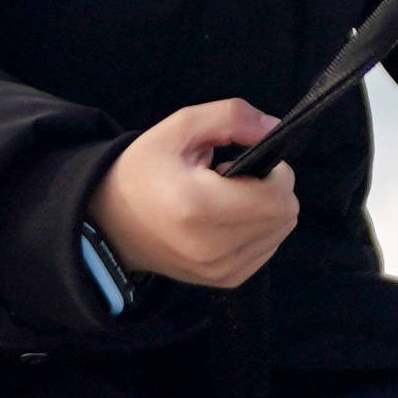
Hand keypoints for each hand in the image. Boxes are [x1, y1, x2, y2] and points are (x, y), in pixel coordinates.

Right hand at [91, 100, 302, 291]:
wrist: (112, 222)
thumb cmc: (145, 170)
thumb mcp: (179, 128)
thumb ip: (231, 117)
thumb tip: (275, 129)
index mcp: (199, 207)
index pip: (278, 197)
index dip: (275, 171)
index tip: (244, 162)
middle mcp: (211, 248)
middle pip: (285, 216)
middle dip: (272, 189)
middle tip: (234, 178)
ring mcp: (219, 270)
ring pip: (280, 234)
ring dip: (265, 210)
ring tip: (226, 198)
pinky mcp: (224, 280)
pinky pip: (266, 250)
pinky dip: (258, 230)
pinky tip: (226, 218)